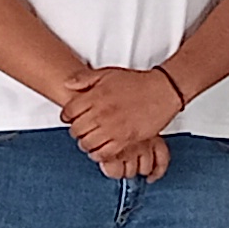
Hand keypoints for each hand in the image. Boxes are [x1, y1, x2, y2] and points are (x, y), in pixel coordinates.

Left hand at [61, 64, 178, 174]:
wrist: (161, 91)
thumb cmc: (136, 82)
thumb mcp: (107, 73)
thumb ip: (85, 78)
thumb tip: (67, 84)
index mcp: (95, 96)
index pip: (69, 112)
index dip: (67, 116)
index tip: (70, 118)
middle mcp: (102, 112)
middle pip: (76, 130)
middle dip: (76, 131)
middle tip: (81, 130)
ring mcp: (113, 127)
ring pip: (87, 143)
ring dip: (86, 144)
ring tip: (90, 141)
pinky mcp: (125, 139)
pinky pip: (104, 153)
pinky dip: (99, 154)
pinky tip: (100, 149)